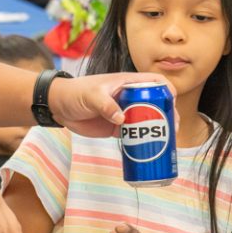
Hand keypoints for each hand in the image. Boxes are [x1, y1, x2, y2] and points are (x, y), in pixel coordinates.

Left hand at [46, 71, 169, 138]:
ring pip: (147, 121)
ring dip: (157, 131)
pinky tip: (148, 150)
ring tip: (165, 142)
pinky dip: (141, 142)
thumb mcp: (91, 95)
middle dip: (167, 116)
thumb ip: (106, 105)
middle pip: (156, 104)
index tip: (172, 103)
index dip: (167, 90)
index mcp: (128, 83)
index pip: (155, 82)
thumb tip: (122, 119)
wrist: (59, 107)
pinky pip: (134, 134)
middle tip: (172, 130)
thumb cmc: (75, 92)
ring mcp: (124, 113)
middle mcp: (130, 97)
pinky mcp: (116, 127)